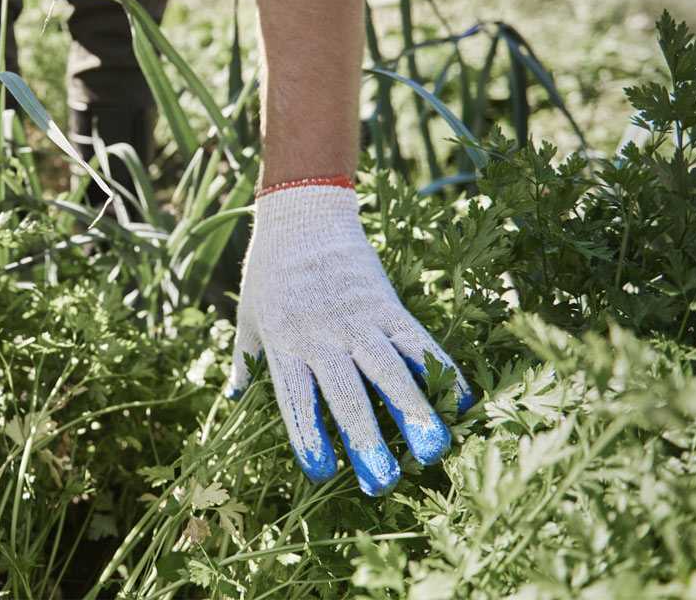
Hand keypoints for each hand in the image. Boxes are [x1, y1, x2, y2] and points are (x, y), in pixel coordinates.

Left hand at [228, 181, 472, 495]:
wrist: (302, 212)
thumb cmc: (269, 271)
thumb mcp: (247, 315)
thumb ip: (245, 359)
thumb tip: (234, 398)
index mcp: (284, 341)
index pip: (296, 395)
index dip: (308, 434)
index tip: (321, 472)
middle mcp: (322, 334)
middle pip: (346, 392)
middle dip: (365, 440)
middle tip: (382, 483)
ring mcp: (358, 318)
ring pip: (388, 369)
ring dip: (412, 410)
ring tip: (433, 449)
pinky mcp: (387, 303)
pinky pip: (417, 340)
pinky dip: (440, 370)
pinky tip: (461, 402)